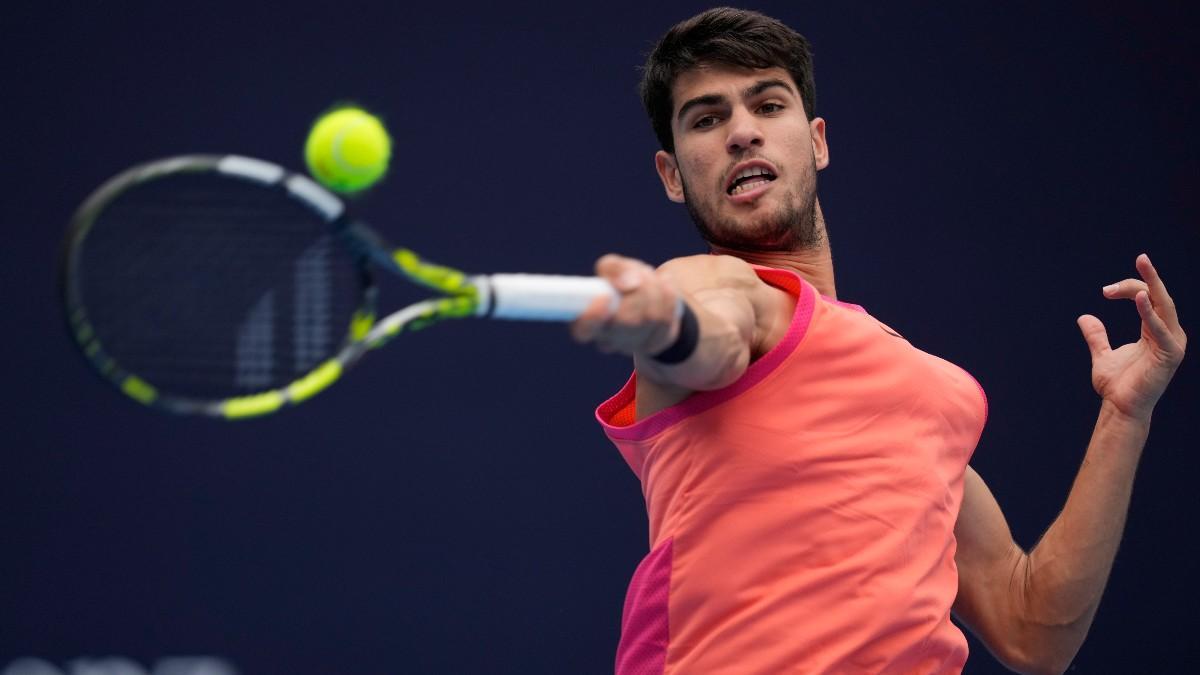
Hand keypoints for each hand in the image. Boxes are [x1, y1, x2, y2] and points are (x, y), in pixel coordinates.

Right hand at [570, 254, 680, 355]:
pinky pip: (669, 317)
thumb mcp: (614, 267)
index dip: (593, 316)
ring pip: (652, 317)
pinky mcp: (656, 343)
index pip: (584, 329)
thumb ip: (614, 268)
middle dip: (640, 292)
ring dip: (655, 289)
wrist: (650, 298)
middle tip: (640, 276)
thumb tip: (629, 283)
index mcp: (589, 321)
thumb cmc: (624, 282)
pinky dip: (668, 296)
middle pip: (626, 321)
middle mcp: (607, 339)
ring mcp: (633, 344)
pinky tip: (664, 288)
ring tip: (651, 278)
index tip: (605, 297)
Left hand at [1077, 254, 1186, 420]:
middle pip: (1159, 298)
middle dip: (1149, 278)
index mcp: (1155, 332)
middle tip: (1141, 257)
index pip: (1148, 300)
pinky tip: (1138, 298)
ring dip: (1153, 285)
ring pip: (1165, 307)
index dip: (1130, 288)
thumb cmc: (1116, 385)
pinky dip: (1150, 313)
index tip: (1105, 291)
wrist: (1119, 408)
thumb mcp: (1103, 354)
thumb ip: (1097, 336)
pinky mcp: (1170, 354)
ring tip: (1144, 265)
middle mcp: (1168, 334)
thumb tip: (1084, 317)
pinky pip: (1160, 329)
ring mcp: (1172, 344)